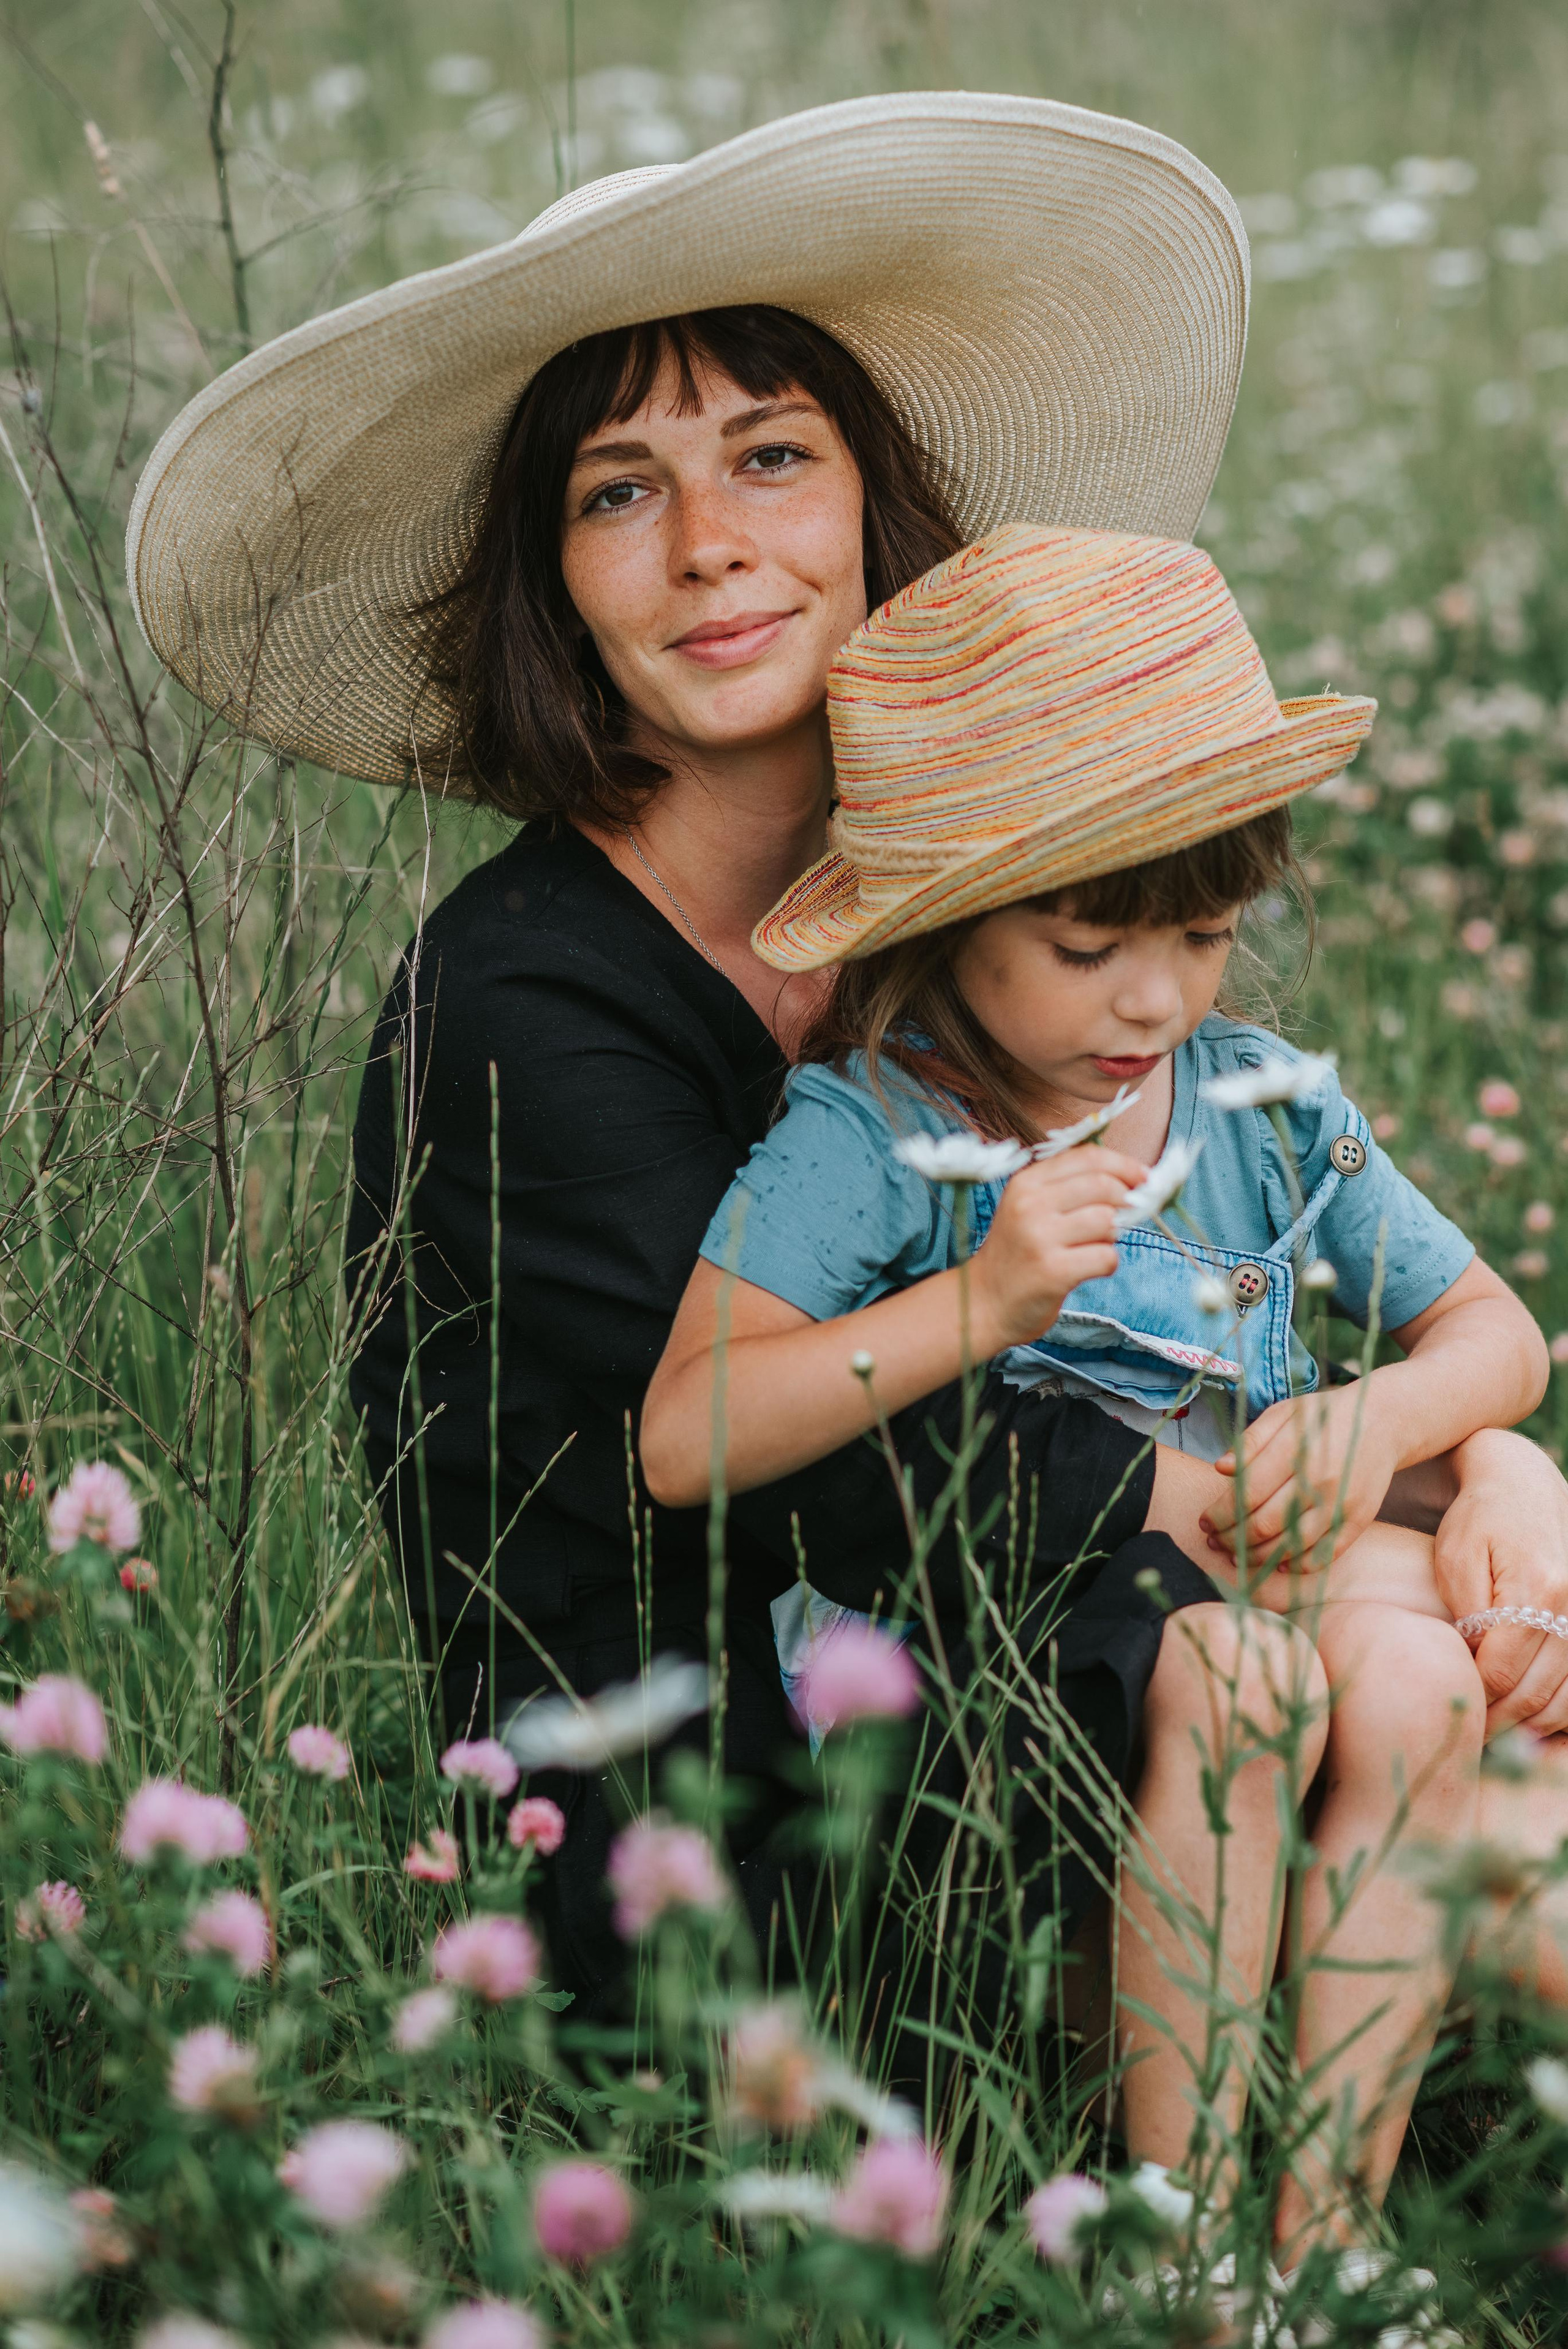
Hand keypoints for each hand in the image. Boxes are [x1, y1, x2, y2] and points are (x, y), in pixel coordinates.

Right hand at [968, 1146, 1145, 1352]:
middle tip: (1126, 1217)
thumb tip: (1131, 1179)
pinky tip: (1089, 1268)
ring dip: (1113, 1236)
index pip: (1087, 1157)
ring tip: (1094, 1246)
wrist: (984, 1302)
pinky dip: (1107, 1263)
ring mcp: (1040, 1238)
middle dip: (1126, 1200)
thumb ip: (1070, 1187)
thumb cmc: (1018, 1253)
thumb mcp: (1029, 1207)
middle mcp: (1030, 1205)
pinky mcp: (1053, 1271)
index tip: (1142, 1178)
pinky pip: (1105, 1257)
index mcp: (1026, 1182)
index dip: (1124, 1165)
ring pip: (1107, 1221)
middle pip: (1103, 1186)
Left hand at [1201, 1380, 1400, 1567]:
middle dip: (1232, 1539)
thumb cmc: (1324, 1417)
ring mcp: (1342, 1503)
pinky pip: (1325, 1554)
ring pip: (1291, 1545)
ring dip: (1258, 1557)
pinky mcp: (1359, 1520)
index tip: (1204, 1522)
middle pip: (1265, 1524)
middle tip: (1215, 1542)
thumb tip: (1220, 1469)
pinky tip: (1277, 1562)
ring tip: (1237, 1556)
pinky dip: (1297, 1565)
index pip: (1247, 1494)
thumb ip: (1251, 1441)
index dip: (1220, 1514)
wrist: (1383, 1421)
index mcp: (1295, 1449)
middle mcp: (1320, 1480)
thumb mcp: (1284, 1413)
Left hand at [1432, 1428, 1567, 1736]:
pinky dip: (1560, 1716)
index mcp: (1537, 1589)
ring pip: (1565, 1700)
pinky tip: (1534, 1732)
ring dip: (1530, 1727)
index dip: (1475, 1699)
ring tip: (1494, 1736)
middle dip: (1500, 1724)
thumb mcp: (1456, 1557)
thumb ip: (1466, 1613)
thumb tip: (1476, 1665)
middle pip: (1538, 1693)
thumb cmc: (1479, 1521)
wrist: (1523, 1486)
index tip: (1449, 1711)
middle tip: (1468, 1737)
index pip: (1503, 1670)